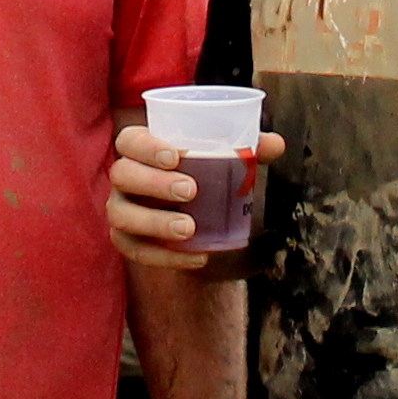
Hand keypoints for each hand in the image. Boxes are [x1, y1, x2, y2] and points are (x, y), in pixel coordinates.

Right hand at [105, 124, 283, 270]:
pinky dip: (166, 257)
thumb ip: (247, 150)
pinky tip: (197, 258)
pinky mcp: (126, 239)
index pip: (130, 140)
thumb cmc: (202, 174)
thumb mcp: (224, 161)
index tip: (176, 156)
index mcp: (141, 149)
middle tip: (191, 190)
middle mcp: (124, 177)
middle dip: (154, 183)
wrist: (190, 212)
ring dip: (154, 222)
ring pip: (121, 215)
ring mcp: (121, 209)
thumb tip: (276, 144)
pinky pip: (136, 250)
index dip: (146, 146)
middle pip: (122, 174)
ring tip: (188, 228)